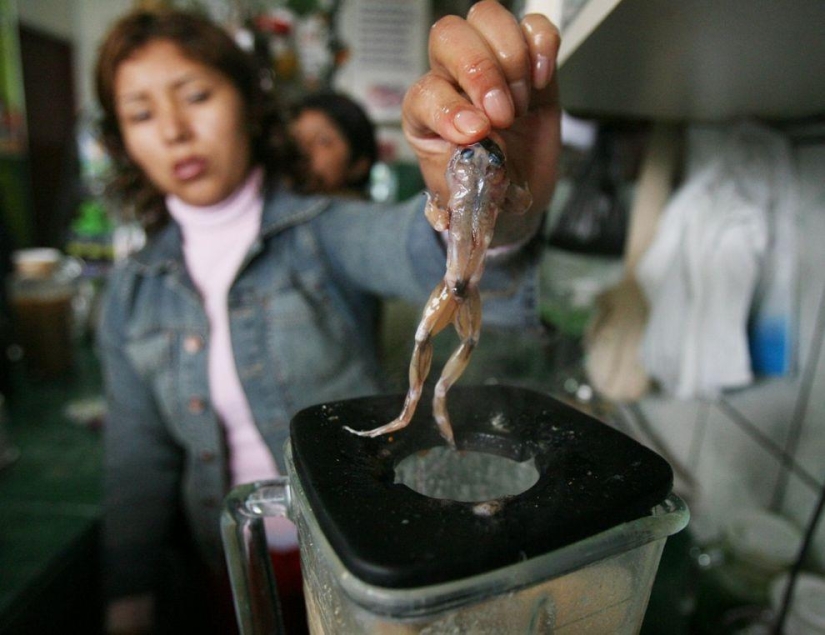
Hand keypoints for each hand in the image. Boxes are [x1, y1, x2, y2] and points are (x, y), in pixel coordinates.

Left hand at [402, 0, 560, 244]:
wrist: (512, 202)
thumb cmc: (482, 193)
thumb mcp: (466, 192)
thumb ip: (469, 163)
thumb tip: (483, 133)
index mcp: (423, 112)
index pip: (425, 89)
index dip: (449, 107)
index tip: (474, 134)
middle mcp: (451, 80)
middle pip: (449, 35)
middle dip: (480, 71)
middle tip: (502, 115)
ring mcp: (491, 66)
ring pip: (486, 18)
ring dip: (511, 60)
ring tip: (519, 107)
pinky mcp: (528, 64)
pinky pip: (532, 25)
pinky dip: (542, 46)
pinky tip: (541, 81)